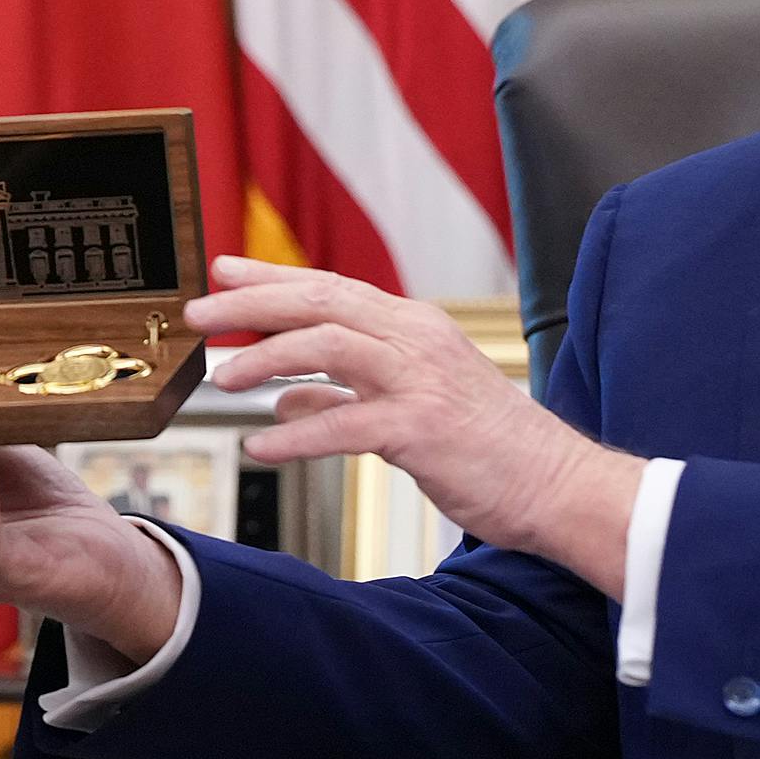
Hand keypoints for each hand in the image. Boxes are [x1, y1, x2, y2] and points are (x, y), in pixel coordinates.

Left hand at [189, 256, 642, 590]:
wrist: (559, 486)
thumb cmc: (490, 451)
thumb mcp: (410, 409)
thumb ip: (345, 395)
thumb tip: (286, 394)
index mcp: (415, 328)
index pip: (331, 289)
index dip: (272, 278)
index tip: (222, 271)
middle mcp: (417, 341)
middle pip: (322, 303)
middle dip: (254, 304)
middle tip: (200, 312)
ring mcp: (421, 381)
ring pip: (329, 346)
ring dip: (267, 359)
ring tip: (220, 379)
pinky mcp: (423, 430)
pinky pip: (345, 424)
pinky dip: (296, 433)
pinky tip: (260, 445)